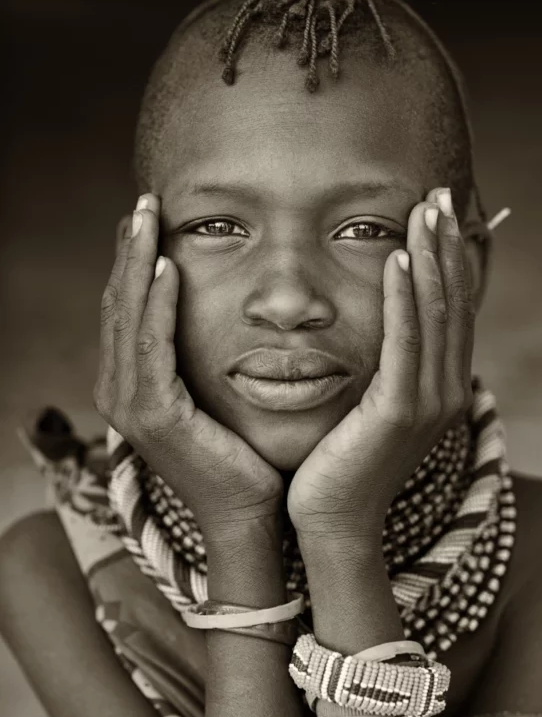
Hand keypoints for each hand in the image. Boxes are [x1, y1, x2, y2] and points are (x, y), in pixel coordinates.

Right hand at [93, 195, 283, 546]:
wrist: (246, 514)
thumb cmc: (238, 455)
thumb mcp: (210, 395)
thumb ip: (197, 357)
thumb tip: (212, 312)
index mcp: (132, 386)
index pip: (128, 310)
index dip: (134, 261)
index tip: (150, 219)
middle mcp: (120, 392)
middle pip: (120, 305)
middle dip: (130, 250)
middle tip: (144, 203)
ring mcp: (131, 406)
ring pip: (129, 317)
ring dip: (138, 262)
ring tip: (148, 217)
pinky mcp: (155, 416)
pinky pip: (154, 347)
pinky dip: (158, 304)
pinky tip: (169, 267)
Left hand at [287, 187, 474, 550]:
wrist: (330, 522)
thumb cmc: (339, 464)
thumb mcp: (368, 408)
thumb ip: (382, 369)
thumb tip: (375, 329)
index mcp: (438, 387)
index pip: (451, 311)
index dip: (449, 260)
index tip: (437, 215)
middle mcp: (444, 391)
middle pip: (452, 303)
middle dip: (446, 246)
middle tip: (438, 197)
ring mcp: (427, 403)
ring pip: (436, 315)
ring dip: (431, 258)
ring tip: (423, 211)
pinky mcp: (399, 412)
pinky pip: (405, 342)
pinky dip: (405, 298)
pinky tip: (398, 258)